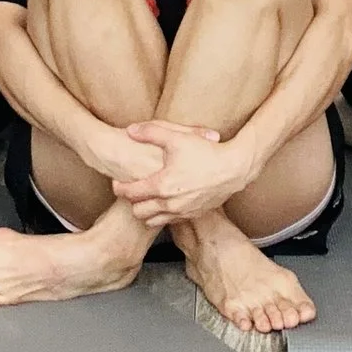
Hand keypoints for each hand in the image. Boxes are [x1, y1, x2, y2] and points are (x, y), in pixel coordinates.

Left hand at [113, 121, 251, 226]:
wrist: (234, 168)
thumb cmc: (206, 152)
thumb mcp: (177, 137)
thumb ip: (151, 132)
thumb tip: (130, 130)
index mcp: (161, 185)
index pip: (129, 193)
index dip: (119, 187)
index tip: (117, 182)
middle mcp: (169, 203)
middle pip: (138, 211)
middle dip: (131, 201)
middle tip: (132, 190)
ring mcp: (182, 212)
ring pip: (152, 221)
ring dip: (146, 211)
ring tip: (147, 197)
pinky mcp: (193, 215)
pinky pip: (169, 221)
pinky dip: (162, 214)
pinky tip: (165, 201)